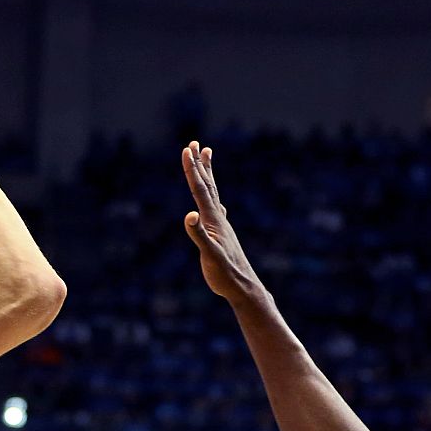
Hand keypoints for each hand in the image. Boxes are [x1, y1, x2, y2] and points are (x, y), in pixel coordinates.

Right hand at [181, 141, 264, 303]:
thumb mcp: (210, 255)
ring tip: (206, 158)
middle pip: (207, 186)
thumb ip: (198, 235)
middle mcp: (218, 218)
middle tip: (195, 143)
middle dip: (199, 164)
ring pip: (212, 195)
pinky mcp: (222, 236)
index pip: (200, 190)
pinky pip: (215, 210)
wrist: (243, 287)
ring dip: (207, 176)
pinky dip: (212, 200)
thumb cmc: (226, 273)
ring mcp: (221, 226)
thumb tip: (189, 214)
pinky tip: (215, 204)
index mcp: (213, 220)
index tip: (187, 149)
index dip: (192, 169)